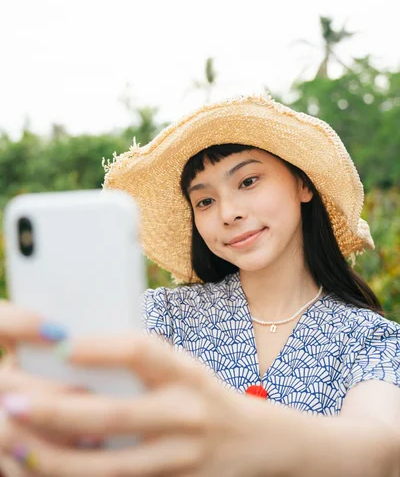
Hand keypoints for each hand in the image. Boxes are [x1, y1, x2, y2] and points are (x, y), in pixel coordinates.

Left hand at [0, 334, 279, 476]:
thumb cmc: (204, 394)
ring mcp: (179, 458)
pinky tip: (44, 472)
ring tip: (14, 444)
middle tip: (14, 401)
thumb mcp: (183, 368)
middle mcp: (185, 414)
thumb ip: (141, 365)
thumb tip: (72, 357)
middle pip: (116, 415)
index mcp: (185, 373)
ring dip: (56, 457)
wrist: (255, 443)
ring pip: (109, 467)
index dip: (102, 348)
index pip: (143, 352)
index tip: (60, 346)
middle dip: (59, 411)